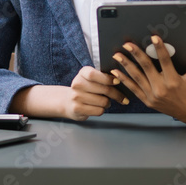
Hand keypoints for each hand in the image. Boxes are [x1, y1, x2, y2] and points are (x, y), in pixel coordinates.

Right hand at [10, 66, 127, 120]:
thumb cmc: (84, 89)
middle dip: (114, 93)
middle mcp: (78, 84)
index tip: (117, 81)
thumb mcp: (92, 78)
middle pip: (106, 89)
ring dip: (107, 103)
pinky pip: (98, 111)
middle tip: (119, 95)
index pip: (101, 74)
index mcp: (82, 73)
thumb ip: (106, 76)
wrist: (63, 102)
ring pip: (104, 101)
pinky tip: (96, 108)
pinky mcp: (76, 110)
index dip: (111, 80)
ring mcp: (76, 98)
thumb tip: (123, 73)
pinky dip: (101, 111)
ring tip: (103, 101)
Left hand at [110, 37, 185, 123]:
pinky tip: (116, 72)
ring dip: (126, 66)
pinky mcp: (148, 101)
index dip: (159, 48)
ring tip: (117, 56)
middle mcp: (162, 89)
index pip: (165, 61)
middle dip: (136, 54)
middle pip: (146, 68)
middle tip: (127, 44)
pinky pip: (134, 89)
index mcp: (174, 81)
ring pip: (137, 78)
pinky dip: (125, 80)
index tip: (153, 37)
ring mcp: (153, 96)